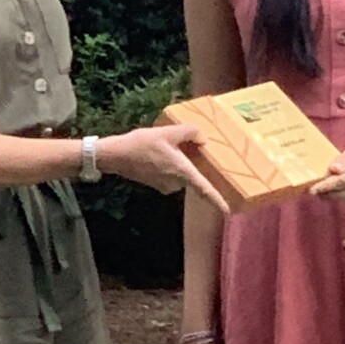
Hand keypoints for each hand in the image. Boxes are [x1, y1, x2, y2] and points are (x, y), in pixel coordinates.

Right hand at [96, 125, 229, 214]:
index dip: (217, 201)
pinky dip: (172, 165)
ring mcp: (165, 185)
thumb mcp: (168, 132)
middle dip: (195, 165)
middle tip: (194, 148)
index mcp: (182, 172)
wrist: (116, 155)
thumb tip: (203, 139)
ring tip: (171, 145)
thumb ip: (190, 132)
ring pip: (181, 173)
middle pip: (193, 176)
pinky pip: (171, 174)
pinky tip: (161, 151)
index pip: (204, 190)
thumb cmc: (142, 144)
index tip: (228, 211)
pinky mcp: (157, 184)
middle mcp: (175, 182)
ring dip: (181, 163)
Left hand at [310, 135, 344, 199]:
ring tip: (311, 185)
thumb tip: (333, 170)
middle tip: (305, 185)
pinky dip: (333, 192)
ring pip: (339, 197)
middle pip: (337, 194)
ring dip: (326, 193)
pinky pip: (343, 196)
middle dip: (322, 191)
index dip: (324, 186)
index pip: (339, 183)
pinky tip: (324, 185)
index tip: (310, 188)